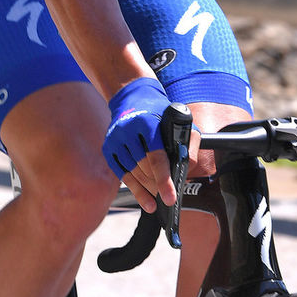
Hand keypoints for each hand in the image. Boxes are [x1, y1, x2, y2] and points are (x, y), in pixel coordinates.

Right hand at [102, 77, 178, 212]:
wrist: (133, 98)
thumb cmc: (160, 113)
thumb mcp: (180, 122)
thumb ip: (189, 144)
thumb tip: (185, 170)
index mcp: (147, 123)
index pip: (156, 157)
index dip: (164, 180)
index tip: (170, 199)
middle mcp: (127, 130)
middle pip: (143, 168)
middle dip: (157, 186)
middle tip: (167, 198)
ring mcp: (115, 139)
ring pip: (132, 173)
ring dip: (146, 189)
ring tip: (156, 199)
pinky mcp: (108, 147)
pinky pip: (121, 173)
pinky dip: (133, 188)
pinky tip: (144, 197)